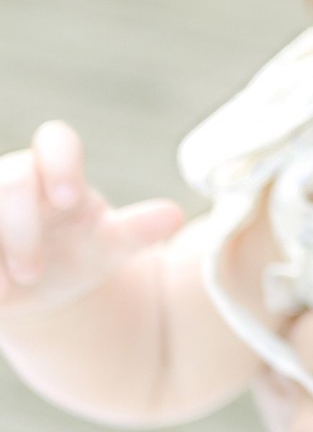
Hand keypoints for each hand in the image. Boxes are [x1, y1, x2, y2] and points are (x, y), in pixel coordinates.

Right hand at [0, 122, 182, 323]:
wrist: (38, 287)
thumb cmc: (78, 254)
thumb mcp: (107, 246)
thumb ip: (136, 230)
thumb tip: (176, 215)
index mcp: (56, 172)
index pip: (55, 140)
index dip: (59, 163)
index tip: (70, 200)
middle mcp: (14, 180)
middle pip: (11, 180)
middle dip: (21, 226)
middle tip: (32, 273)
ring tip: (6, 291)